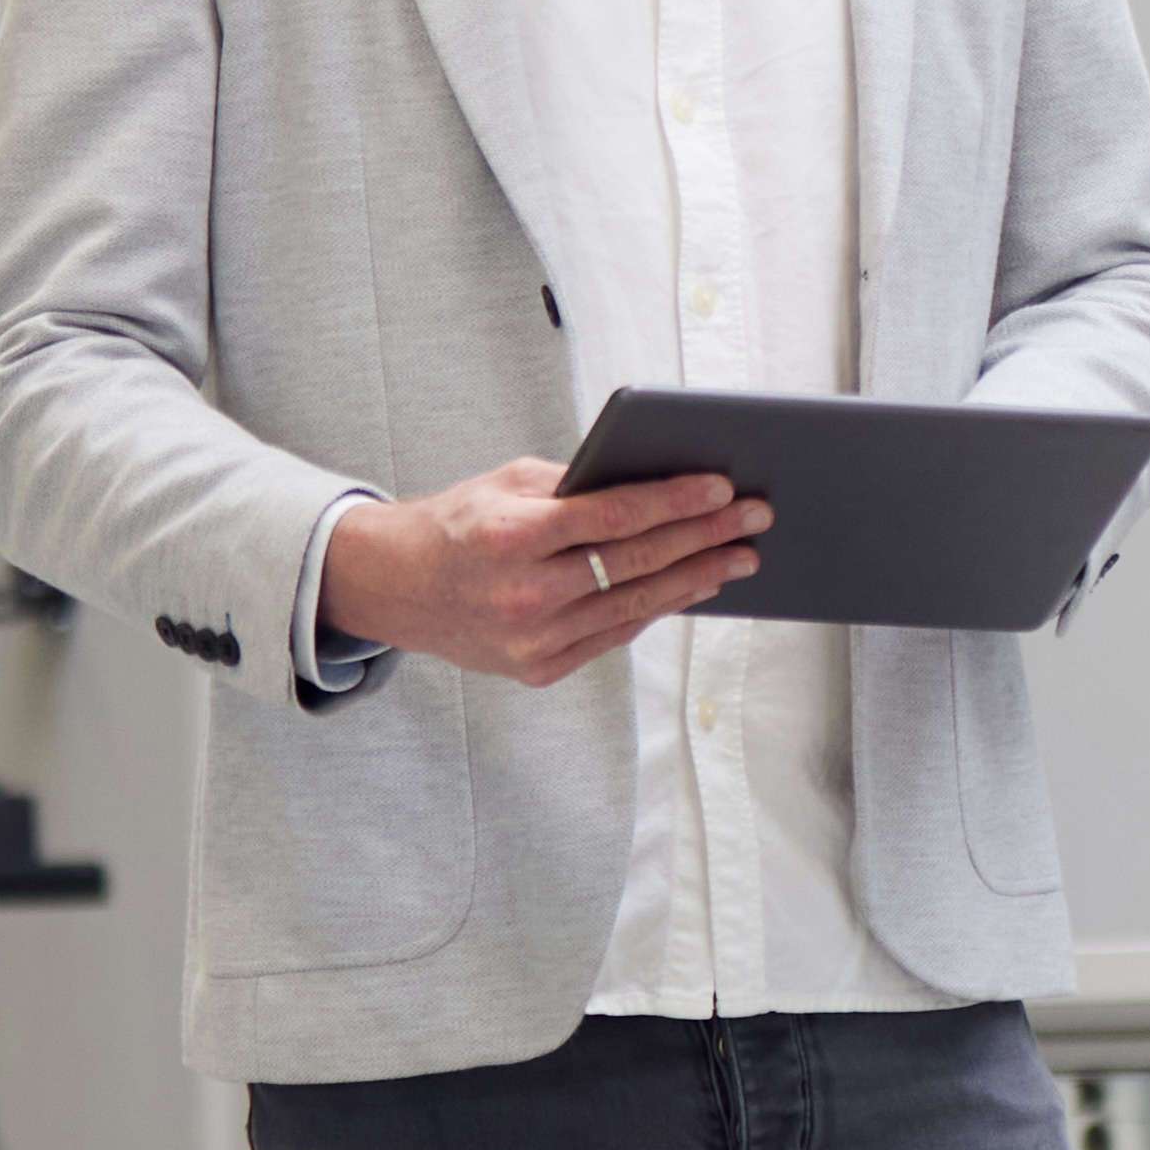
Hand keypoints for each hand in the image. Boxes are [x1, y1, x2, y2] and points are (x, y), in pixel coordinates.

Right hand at [323, 460, 765, 685]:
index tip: (723, 487)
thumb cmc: (457, 525)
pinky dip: (657, 608)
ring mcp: (531, 639)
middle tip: (755, 517)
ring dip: (697, 578)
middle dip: (705, 535)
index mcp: (511, 536)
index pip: (613, 516)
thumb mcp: (506, 485)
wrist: (394, 587)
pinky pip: (614, 635)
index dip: (675, 501)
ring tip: (740, 556)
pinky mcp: (537, 668)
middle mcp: (522, 592)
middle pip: (636, 561)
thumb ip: (577, 485)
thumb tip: (658, 481)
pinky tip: (694, 586)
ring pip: (635, 604)